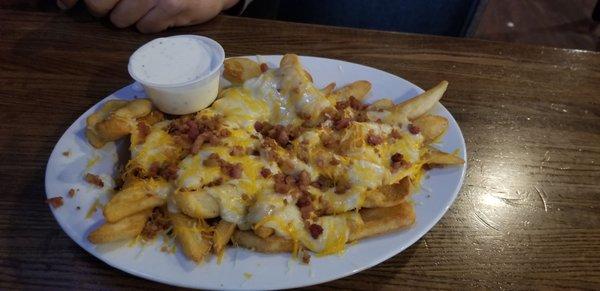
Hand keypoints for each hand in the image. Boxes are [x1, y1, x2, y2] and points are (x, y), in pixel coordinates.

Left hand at [57, 0, 239, 32]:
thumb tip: (67, 2)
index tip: (63, 4)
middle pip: (97, 4)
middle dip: (103, 9)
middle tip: (116, 8)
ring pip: (121, 19)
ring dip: (129, 19)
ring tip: (145, 10)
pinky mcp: (172, 5)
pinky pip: (145, 28)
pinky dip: (151, 26)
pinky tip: (161, 15)